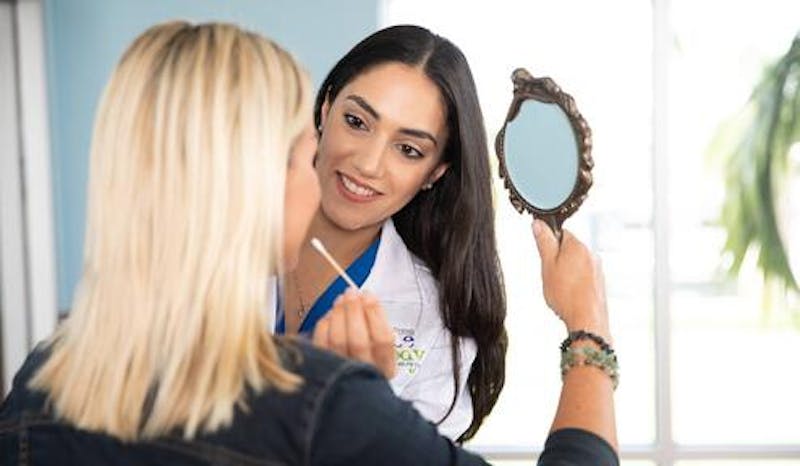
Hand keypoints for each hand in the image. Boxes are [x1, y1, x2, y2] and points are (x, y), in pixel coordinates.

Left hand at [312, 288, 396, 378]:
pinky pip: (321, 344)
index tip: (369, 295)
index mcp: (385, 369)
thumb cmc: (367, 362)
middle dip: (354, 310)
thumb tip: (364, 299)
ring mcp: (342, 375)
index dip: (375, 313)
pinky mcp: (321, 371)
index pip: (383, 339)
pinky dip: (325, 325)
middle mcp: (365, 374)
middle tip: (352, 292)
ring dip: (339, 314)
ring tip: (341, 300)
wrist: (347, 390)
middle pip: (358, 340)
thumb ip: (377, 329)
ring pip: (338, 341)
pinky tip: (330, 315)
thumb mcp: (381, 352)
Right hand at [532, 220, 609, 340]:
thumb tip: (539, 224)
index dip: (549, 244)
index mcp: (577, 246)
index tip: (545, 256)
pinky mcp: (600, 282)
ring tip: (560, 288)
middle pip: (569, 249)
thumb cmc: (567, 296)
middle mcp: (591, 254)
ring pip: (576, 264)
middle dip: (558, 260)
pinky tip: (570, 295)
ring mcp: (597, 269)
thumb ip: (544, 242)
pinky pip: (584, 277)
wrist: (587, 320)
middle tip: (551, 275)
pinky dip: (576, 283)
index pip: (561, 233)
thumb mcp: (547, 265)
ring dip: (567, 272)